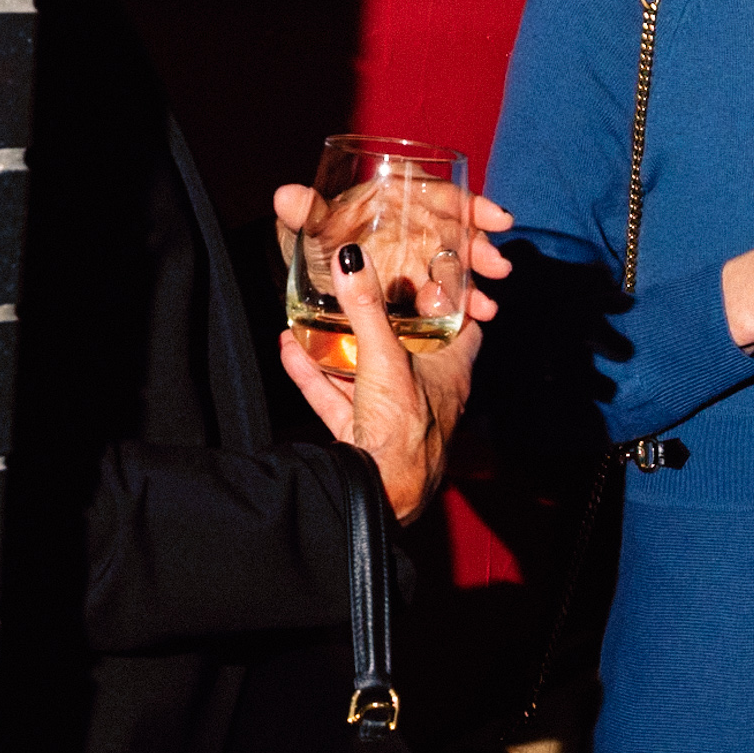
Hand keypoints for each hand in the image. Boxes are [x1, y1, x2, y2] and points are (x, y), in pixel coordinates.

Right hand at [273, 182, 514, 521]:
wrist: (379, 494)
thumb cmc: (404, 425)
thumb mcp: (386, 357)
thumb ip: (367, 309)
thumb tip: (352, 258)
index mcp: (451, 372)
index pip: (464, 328)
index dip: (453, 301)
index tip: (432, 273)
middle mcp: (426, 392)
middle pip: (411, 348)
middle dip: (386, 321)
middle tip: (364, 289)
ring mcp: (392, 415)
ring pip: (367, 372)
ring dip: (340, 345)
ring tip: (315, 314)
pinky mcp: (360, 435)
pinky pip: (335, 396)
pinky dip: (313, 374)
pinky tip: (289, 347)